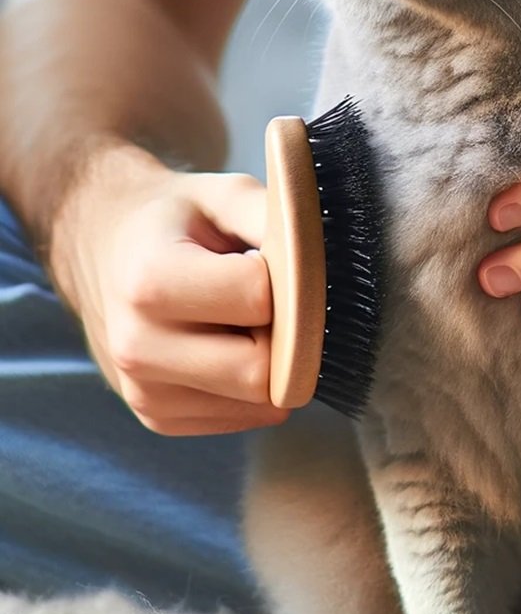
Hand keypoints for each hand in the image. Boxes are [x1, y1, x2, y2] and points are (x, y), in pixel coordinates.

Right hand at [49, 144, 287, 434]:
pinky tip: (233, 345)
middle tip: (275, 298)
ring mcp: (144, 392)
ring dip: (273, 362)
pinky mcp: (159, 418)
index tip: (278, 260)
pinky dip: (256, 387)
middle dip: (287, 332)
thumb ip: (276, 217)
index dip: (287, 278)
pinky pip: (245, 417)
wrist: (102, 249)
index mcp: (151, 282)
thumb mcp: (223, 194)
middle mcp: (138, 348)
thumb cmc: (173, 220)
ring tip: (247, 319)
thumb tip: (325, 257)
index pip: (261, 300)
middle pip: (262, 369)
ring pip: (259, 402)